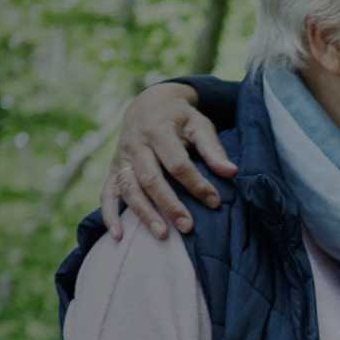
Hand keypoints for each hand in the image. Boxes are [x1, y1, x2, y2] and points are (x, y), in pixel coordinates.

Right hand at [99, 82, 236, 240]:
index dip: (196, 183)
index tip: (214, 201)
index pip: (177, 163)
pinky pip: (107, 194)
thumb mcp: (199, 124)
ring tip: (162, 235)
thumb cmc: (179, 118)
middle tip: (187, 227)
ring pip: (129, 189)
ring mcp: (121, 158)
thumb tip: (231, 172)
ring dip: (144, 213)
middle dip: (169, 205)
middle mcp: (136, 145)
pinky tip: (118, 236)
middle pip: (150, 179)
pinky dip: (110, 215)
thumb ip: (213, 149)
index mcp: (158, 131)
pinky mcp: (112, 170)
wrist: (148, 103)